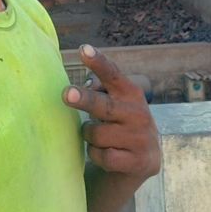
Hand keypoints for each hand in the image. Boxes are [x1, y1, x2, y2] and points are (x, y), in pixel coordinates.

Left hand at [62, 44, 160, 181]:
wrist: (144, 159)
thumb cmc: (119, 121)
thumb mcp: (115, 101)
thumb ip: (100, 89)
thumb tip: (83, 86)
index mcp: (130, 92)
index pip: (112, 74)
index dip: (98, 62)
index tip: (84, 50)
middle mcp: (138, 113)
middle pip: (103, 105)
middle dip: (84, 99)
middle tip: (66, 94)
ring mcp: (139, 138)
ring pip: (97, 134)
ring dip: (88, 134)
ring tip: (95, 135)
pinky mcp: (137, 162)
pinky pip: (103, 157)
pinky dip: (96, 155)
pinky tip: (103, 153)